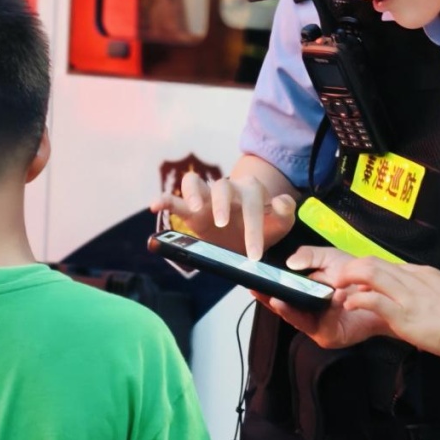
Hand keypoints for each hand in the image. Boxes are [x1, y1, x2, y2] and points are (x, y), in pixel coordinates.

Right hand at [150, 172, 295, 259]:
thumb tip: (281, 202)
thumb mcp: (280, 224)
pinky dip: (164, 199)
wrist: (247, 235)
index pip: (253, 203)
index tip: (255, 255)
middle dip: (222, 204)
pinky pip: (174, 199)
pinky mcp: (190, 211)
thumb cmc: (264, 226)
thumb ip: (285, 212)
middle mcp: (227, 190)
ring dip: (194, 193)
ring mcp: (206, 199)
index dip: (254, 228)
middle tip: (223, 223)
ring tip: (194, 208)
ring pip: (195, 183)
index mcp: (251, 192)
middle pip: (222, 187)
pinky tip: (155, 206)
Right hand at [266, 245, 390, 346]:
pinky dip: (325, 310)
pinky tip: (332, 296)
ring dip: (291, 308)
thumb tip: (289, 263)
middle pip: (284, 310)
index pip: (281, 295)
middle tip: (260, 292)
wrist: (381, 292)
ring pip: (298, 320)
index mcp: (304, 296)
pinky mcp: (331, 335)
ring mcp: (317, 326)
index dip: (266, 291)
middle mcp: (307, 313)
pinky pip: (322, 323)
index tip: (253, 284)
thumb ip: (308, 256)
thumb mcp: (329, 258)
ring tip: (280, 297)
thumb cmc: (356, 277)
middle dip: (270, 301)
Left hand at [328, 257, 439, 360]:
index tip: (358, 279)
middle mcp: (413, 279)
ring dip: (349, 278)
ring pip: (371, 275)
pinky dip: (357, 299)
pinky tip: (349, 304)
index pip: (389, 264)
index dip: (368, 269)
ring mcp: (407, 296)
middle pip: (375, 263)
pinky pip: (374, 300)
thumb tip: (415, 294)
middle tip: (339, 278)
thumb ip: (428, 289)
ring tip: (337, 287)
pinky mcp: (403, 314)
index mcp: (423, 273)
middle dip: (352, 268)